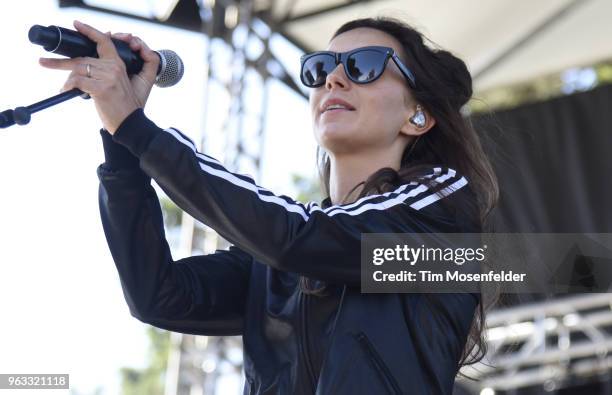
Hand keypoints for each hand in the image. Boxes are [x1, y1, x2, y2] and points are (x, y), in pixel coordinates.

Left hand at [38, 20, 159, 133]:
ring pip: (78, 70)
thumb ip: (106, 71)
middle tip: (44, 63)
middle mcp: (114, 68)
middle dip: (61, 63)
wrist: (130, 123)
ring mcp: (108, 78)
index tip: (77, 25)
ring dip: (67, 80)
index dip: (89, 31)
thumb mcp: (119, 84)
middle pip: (82, 59)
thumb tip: (83, 65)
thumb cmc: (123, 106)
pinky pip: (77, 82)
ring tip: (65, 88)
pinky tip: (66, 91)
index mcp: (118, 64)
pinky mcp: (101, 89)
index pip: (104, 41)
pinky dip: (68, 86)